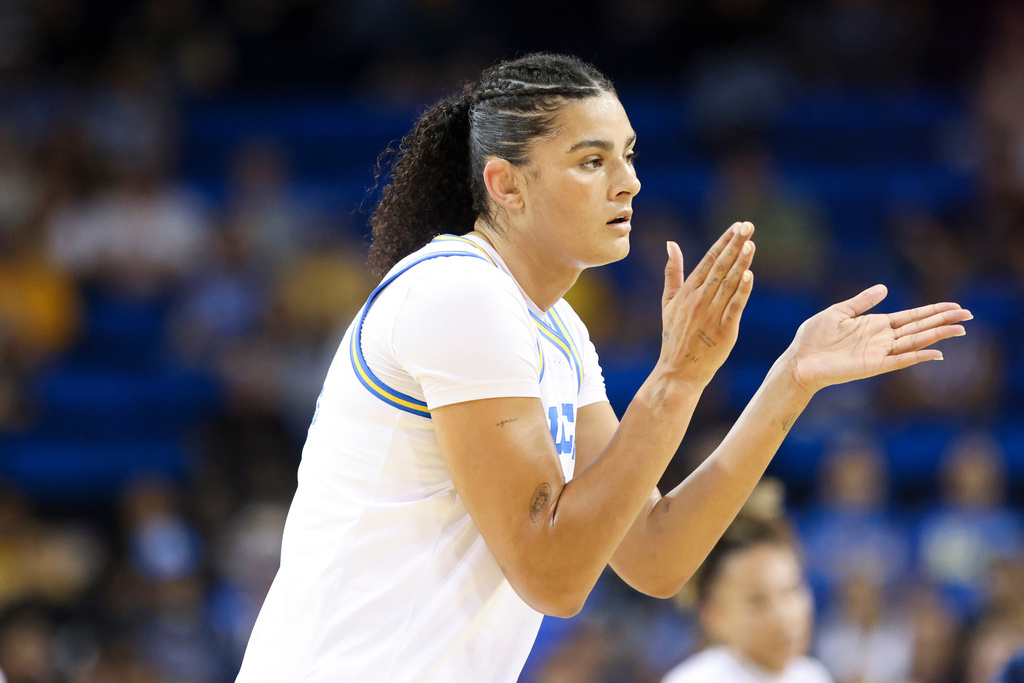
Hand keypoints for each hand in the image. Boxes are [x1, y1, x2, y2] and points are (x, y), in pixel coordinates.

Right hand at [659, 222, 755, 385]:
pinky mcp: (724, 331)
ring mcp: (711, 315)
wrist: (678, 370)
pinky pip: (734, 307)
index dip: (724, 242)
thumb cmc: (675, 335)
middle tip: (748, 225)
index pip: (708, 260)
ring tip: (751, 243)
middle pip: (720, 267)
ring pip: (729, 284)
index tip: (737, 226)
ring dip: (740, 262)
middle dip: (735, 245)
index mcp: (688, 291)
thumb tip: (670, 244)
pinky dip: (742, 291)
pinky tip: (749, 275)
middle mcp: (699, 300)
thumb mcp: (668, 301)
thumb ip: (672, 272)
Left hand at [783, 284, 971, 394]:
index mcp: (874, 325)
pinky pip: (899, 361)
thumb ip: (862, 301)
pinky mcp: (872, 366)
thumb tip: (885, 288)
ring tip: (960, 329)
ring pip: (915, 342)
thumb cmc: (813, 338)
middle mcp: (881, 339)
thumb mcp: (839, 312)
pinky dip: (917, 356)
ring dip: (937, 336)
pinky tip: (936, 353)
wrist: (799, 360)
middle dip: (943, 321)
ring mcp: (879, 353)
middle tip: (968, 314)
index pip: (910, 317)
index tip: (954, 306)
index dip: (932, 311)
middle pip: (919, 328)